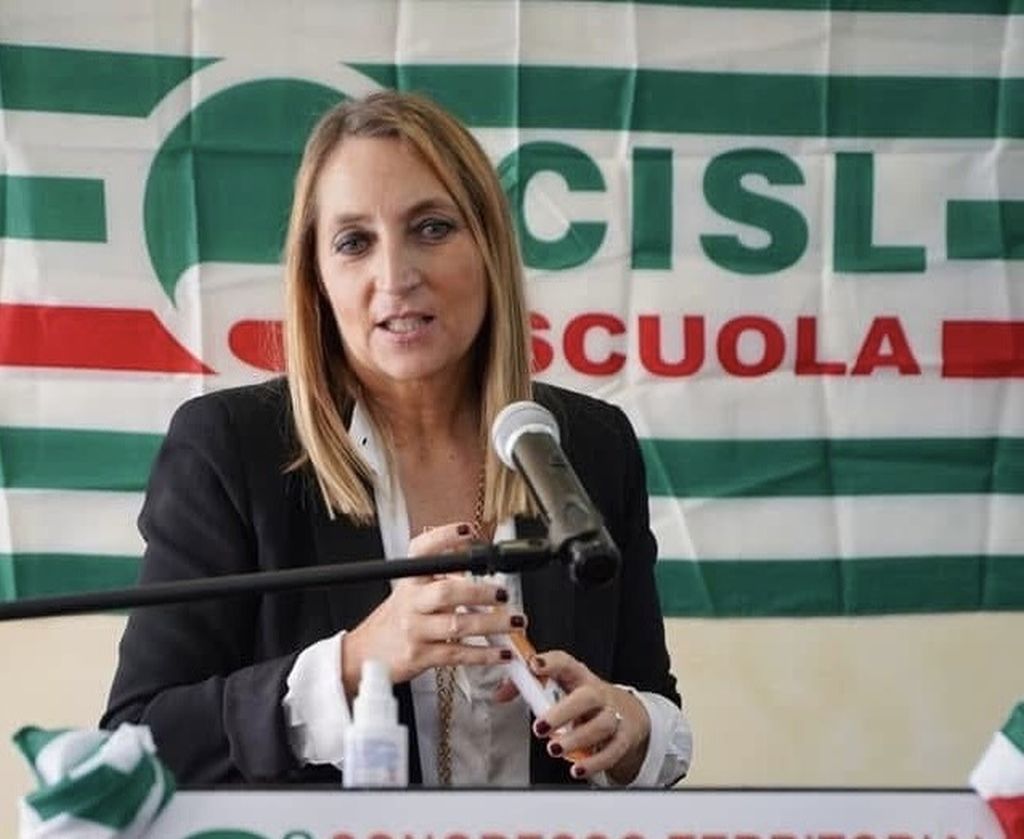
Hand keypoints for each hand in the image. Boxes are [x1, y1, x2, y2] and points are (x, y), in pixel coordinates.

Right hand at [341, 522, 523, 696]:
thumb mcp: (409, 592)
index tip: (467, 531)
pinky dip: (484, 654)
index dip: (443, 537)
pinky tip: (502, 652)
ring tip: (514, 621)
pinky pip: (457, 654)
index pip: (421, 550)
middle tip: (503, 593)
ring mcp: (415, 630)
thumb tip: (477, 566)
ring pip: (457, 625)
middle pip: (446, 591)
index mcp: (410, 580)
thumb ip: (439, 578)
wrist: (364, 654)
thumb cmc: (394, 621)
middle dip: (480, 592)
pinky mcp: (420, 656)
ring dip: (492, 623)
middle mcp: (411, 602)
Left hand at [523, 650, 649, 784]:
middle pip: (587, 697)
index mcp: (579, 676)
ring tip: (555, 749)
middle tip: (540, 727)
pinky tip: (577, 769)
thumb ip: (526, 688)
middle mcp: (598, 694)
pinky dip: (595, 762)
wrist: (627, 714)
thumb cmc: (584, 699)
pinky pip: (612, 750)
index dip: (551, 662)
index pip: (566, 663)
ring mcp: (613, 715)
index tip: (534, 665)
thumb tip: (499, 694)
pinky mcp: (622, 738)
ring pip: (601, 725)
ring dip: (576, 739)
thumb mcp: (560, 687)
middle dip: (563, 712)